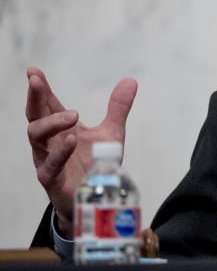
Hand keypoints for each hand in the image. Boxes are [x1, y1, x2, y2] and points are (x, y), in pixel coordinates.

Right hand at [25, 67, 137, 235]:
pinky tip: (71, 140)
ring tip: (73, 115)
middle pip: (34, 116)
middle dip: (34, 98)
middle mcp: (49, 141)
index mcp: (61, 128)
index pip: (47, 104)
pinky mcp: (52, 180)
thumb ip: (118, 108)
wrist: (95, 199)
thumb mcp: (111, 133)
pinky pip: (50, 165)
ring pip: (36, 137)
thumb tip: (130, 81)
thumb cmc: (96, 164)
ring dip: (52, 123)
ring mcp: (47, 160)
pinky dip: (60, 152)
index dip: (40, 88)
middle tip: (36, 82)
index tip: (33, 71)